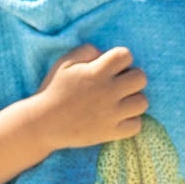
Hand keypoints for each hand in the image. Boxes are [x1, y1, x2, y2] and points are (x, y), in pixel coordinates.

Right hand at [30, 44, 148, 148]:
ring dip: (133, 100)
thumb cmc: (54, 90)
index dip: (121, 58)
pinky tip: (118, 118)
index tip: (112, 66)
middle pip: (141, 78)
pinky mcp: (111, 132)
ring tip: (120, 102)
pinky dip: (130, 122)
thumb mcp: (64, 63)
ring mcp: (111, 114)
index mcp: (96, 72)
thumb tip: (105, 54)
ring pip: (142, 102)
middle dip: (132, 77)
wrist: (42, 123)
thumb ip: (87, 51)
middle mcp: (108, 92)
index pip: (126, 55)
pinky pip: (137, 125)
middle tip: (119, 84)